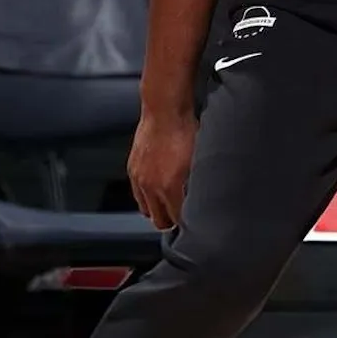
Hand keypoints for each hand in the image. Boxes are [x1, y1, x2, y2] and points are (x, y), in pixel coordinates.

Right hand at [127, 109, 196, 229]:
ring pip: (146, 209)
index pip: (177, 220)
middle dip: (171, 223)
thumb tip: (204, 201)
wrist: (165, 110)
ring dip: (157, 211)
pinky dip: (147, 198)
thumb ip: (198, 185)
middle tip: (183, 220)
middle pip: (159, 220)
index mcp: (170, 187)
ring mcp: (139, 179)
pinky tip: (158, 192)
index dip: (187, 226)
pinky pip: (138, 194)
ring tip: (170, 207)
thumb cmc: (186, 131)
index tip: (195, 226)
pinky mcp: (132, 169)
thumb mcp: (199, 160)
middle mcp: (151, 187)